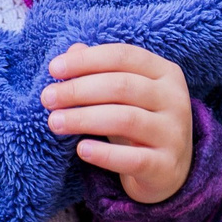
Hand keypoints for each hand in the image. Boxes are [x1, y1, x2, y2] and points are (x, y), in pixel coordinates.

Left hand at [42, 43, 192, 203]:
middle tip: (47, 98)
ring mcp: (173, 134)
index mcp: (165, 73)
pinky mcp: (166, 166)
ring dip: (84, 119)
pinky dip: (105, 154)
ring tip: (54, 122)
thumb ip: (100, 71)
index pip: (123, 56)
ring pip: (126, 119)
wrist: (170, 171)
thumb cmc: (140, 124)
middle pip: (122, 86)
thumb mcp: (124, 95)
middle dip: (79, 90)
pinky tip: (81, 150)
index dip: (86, 60)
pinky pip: (133, 158)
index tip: (54, 70)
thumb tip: (73, 50)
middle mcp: (174, 99)